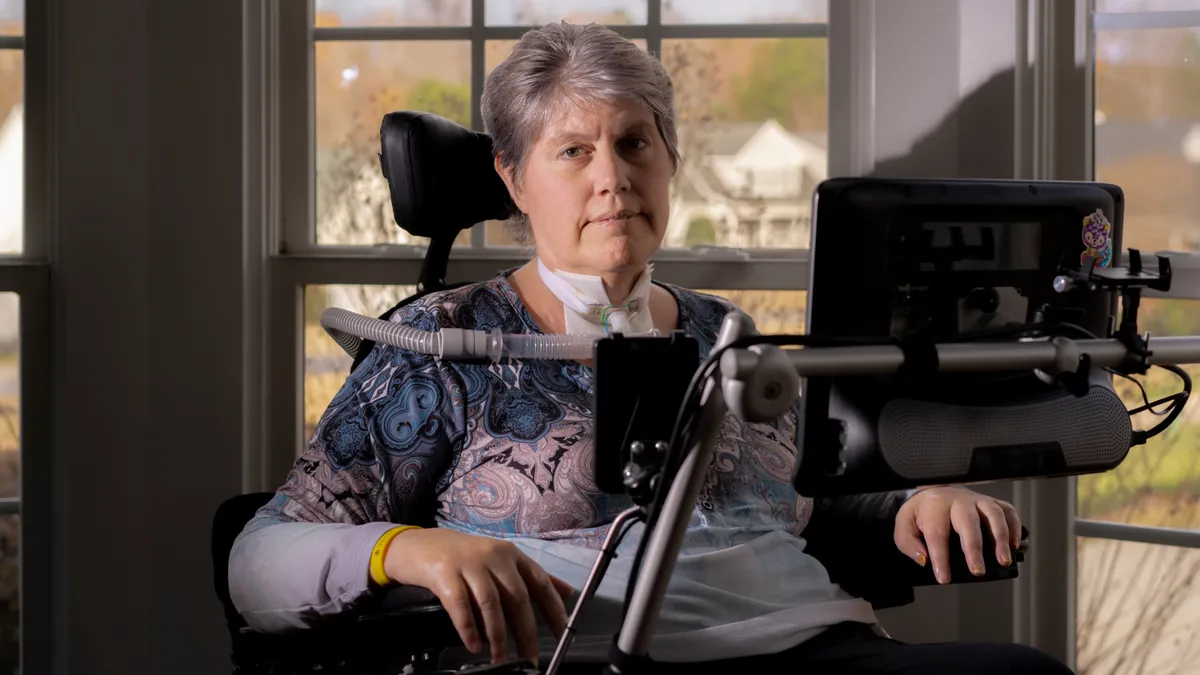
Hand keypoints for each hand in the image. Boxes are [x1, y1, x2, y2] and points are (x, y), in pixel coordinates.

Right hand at [384, 528, 574, 664]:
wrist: (418, 546)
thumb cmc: (463, 557)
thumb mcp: (500, 561)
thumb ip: (532, 577)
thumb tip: (568, 593)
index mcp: (511, 555)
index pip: (540, 582)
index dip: (553, 608)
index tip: (562, 634)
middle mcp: (494, 557)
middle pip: (517, 598)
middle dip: (526, 632)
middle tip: (529, 658)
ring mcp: (469, 564)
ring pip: (491, 604)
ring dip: (498, 636)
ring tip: (500, 660)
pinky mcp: (445, 574)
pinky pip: (460, 606)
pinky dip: (469, 629)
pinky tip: (474, 646)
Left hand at [893, 487, 1021, 584]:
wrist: (935, 491)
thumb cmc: (922, 513)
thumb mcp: (905, 524)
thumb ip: (908, 543)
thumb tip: (924, 560)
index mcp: (934, 507)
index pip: (937, 533)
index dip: (941, 558)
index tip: (944, 578)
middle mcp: (958, 501)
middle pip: (967, 522)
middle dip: (973, 548)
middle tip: (977, 571)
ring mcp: (977, 500)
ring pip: (992, 514)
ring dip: (1000, 537)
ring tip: (1003, 560)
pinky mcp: (991, 502)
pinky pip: (1007, 510)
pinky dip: (1014, 526)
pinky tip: (1015, 545)